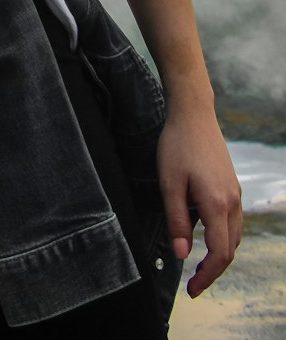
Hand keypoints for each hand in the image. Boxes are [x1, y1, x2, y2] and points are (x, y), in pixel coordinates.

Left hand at [157, 105, 242, 297]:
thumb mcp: (169, 184)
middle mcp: (232, 202)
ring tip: (198, 265)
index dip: (207, 276)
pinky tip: (205, 235)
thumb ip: (176, 221)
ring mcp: (235, 194)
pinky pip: (233, 221)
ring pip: (234, 236)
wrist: (193, 114)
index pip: (219, 254)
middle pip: (230, 249)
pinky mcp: (231, 186)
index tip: (192, 290)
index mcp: (217, 204)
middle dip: (213, 271)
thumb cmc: (177, 145)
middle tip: (193, 284)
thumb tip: (181, 255)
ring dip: (219, 255)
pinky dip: (222, 237)